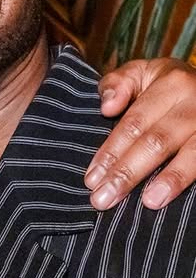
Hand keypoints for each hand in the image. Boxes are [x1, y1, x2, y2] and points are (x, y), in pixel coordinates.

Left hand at [85, 57, 195, 209]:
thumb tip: (107, 108)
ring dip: (170, 180)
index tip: (92, 179)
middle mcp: (195, 102)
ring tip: (149, 203)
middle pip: (157, 142)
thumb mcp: (141, 74)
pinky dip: (191, 179)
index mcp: (171, 83)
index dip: (111, 152)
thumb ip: (117, 84)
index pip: (134, 124)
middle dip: (128, 173)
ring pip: (192, 153)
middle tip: (104, 199)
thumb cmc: (165, 85)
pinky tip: (175, 196)